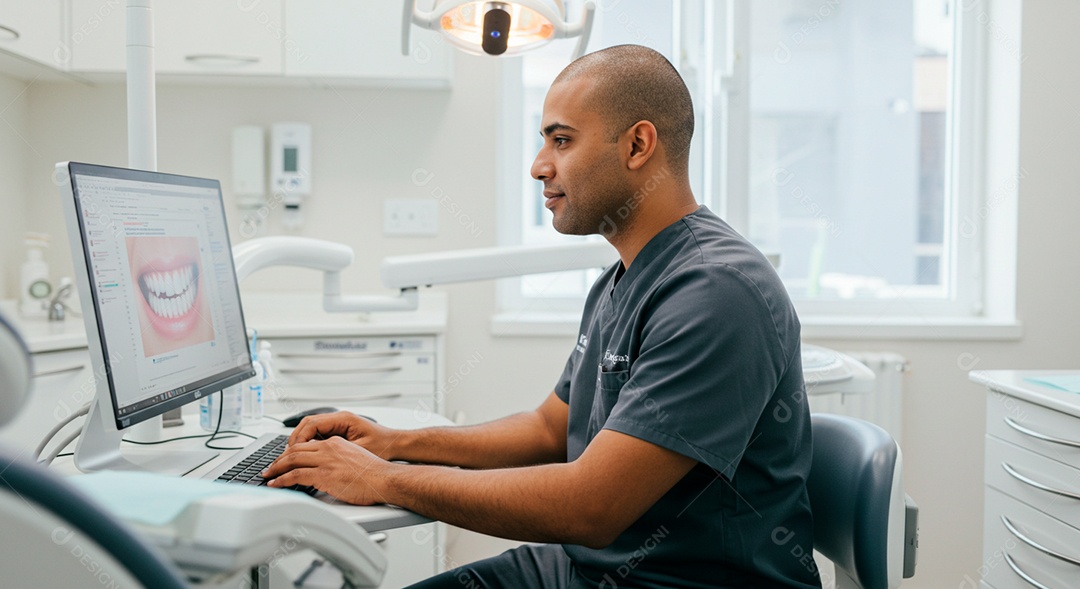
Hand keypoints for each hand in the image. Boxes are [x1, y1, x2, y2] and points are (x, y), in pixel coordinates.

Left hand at [263, 436, 393, 504]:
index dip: (290, 452)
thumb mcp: (354, 459)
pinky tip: (275, 484)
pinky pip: (295, 475)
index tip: (284, 460)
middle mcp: (329, 448)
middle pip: (295, 450)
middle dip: (279, 460)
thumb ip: (337, 461)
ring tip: (268, 476)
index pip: (306, 444)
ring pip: (292, 460)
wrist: (385, 479)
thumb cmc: (374, 474)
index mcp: (336, 443)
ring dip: (276, 469)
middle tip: (270, 467)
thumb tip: (327, 472)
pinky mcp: (324, 474)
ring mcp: (326, 460)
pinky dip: (281, 480)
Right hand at [289, 411, 401, 459]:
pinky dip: (308, 444)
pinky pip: (317, 435)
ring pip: (310, 429)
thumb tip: (314, 457)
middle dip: (294, 440)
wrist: (397, 444)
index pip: (311, 424)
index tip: (291, 453)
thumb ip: (337, 452)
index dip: (298, 439)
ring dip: (300, 442)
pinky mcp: (339, 432)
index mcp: (343, 419)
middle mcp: (339, 419)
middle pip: (307, 424)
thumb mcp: (359, 451)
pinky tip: (304, 457)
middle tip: (286, 457)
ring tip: (291, 458)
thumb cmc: (383, 447)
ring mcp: (338, 424)